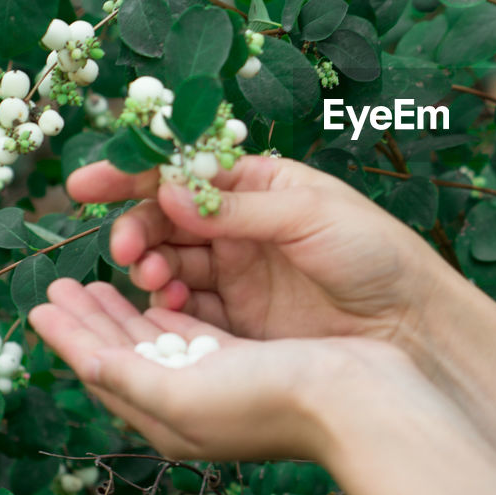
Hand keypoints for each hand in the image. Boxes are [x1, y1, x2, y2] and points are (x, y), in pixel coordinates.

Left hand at [28, 278, 417, 461]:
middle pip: (125, 352)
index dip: (70, 337)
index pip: (103, 371)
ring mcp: (221, 377)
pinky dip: (170, 308)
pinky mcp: (251, 354)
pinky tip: (161, 292)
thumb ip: (130, 377)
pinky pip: (195, 329)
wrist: (359, 400)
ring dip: (126, 307)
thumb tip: (83, 364)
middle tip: (61, 283)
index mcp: (168, 415)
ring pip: (157, 337)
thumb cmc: (273, 398)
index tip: (41, 303)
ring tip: (99, 280)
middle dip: (92, 317)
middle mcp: (189, 399)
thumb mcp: (187, 394)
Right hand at [65, 156, 448, 346]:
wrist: (410, 323)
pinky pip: (187, 308)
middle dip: (135, 228)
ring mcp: (237, 273)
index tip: (85, 183)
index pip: (184, 172)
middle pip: (165, 219)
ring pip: (169, 263)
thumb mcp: (309, 216)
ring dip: (148, 266)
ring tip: (152, 276)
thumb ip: (236, 207)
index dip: (133, 175)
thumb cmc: (374, 252)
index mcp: (259, 185)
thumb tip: (165, 189)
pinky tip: (168, 303)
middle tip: (127, 247)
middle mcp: (240, 226)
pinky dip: (167, 305)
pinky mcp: (238, 318)